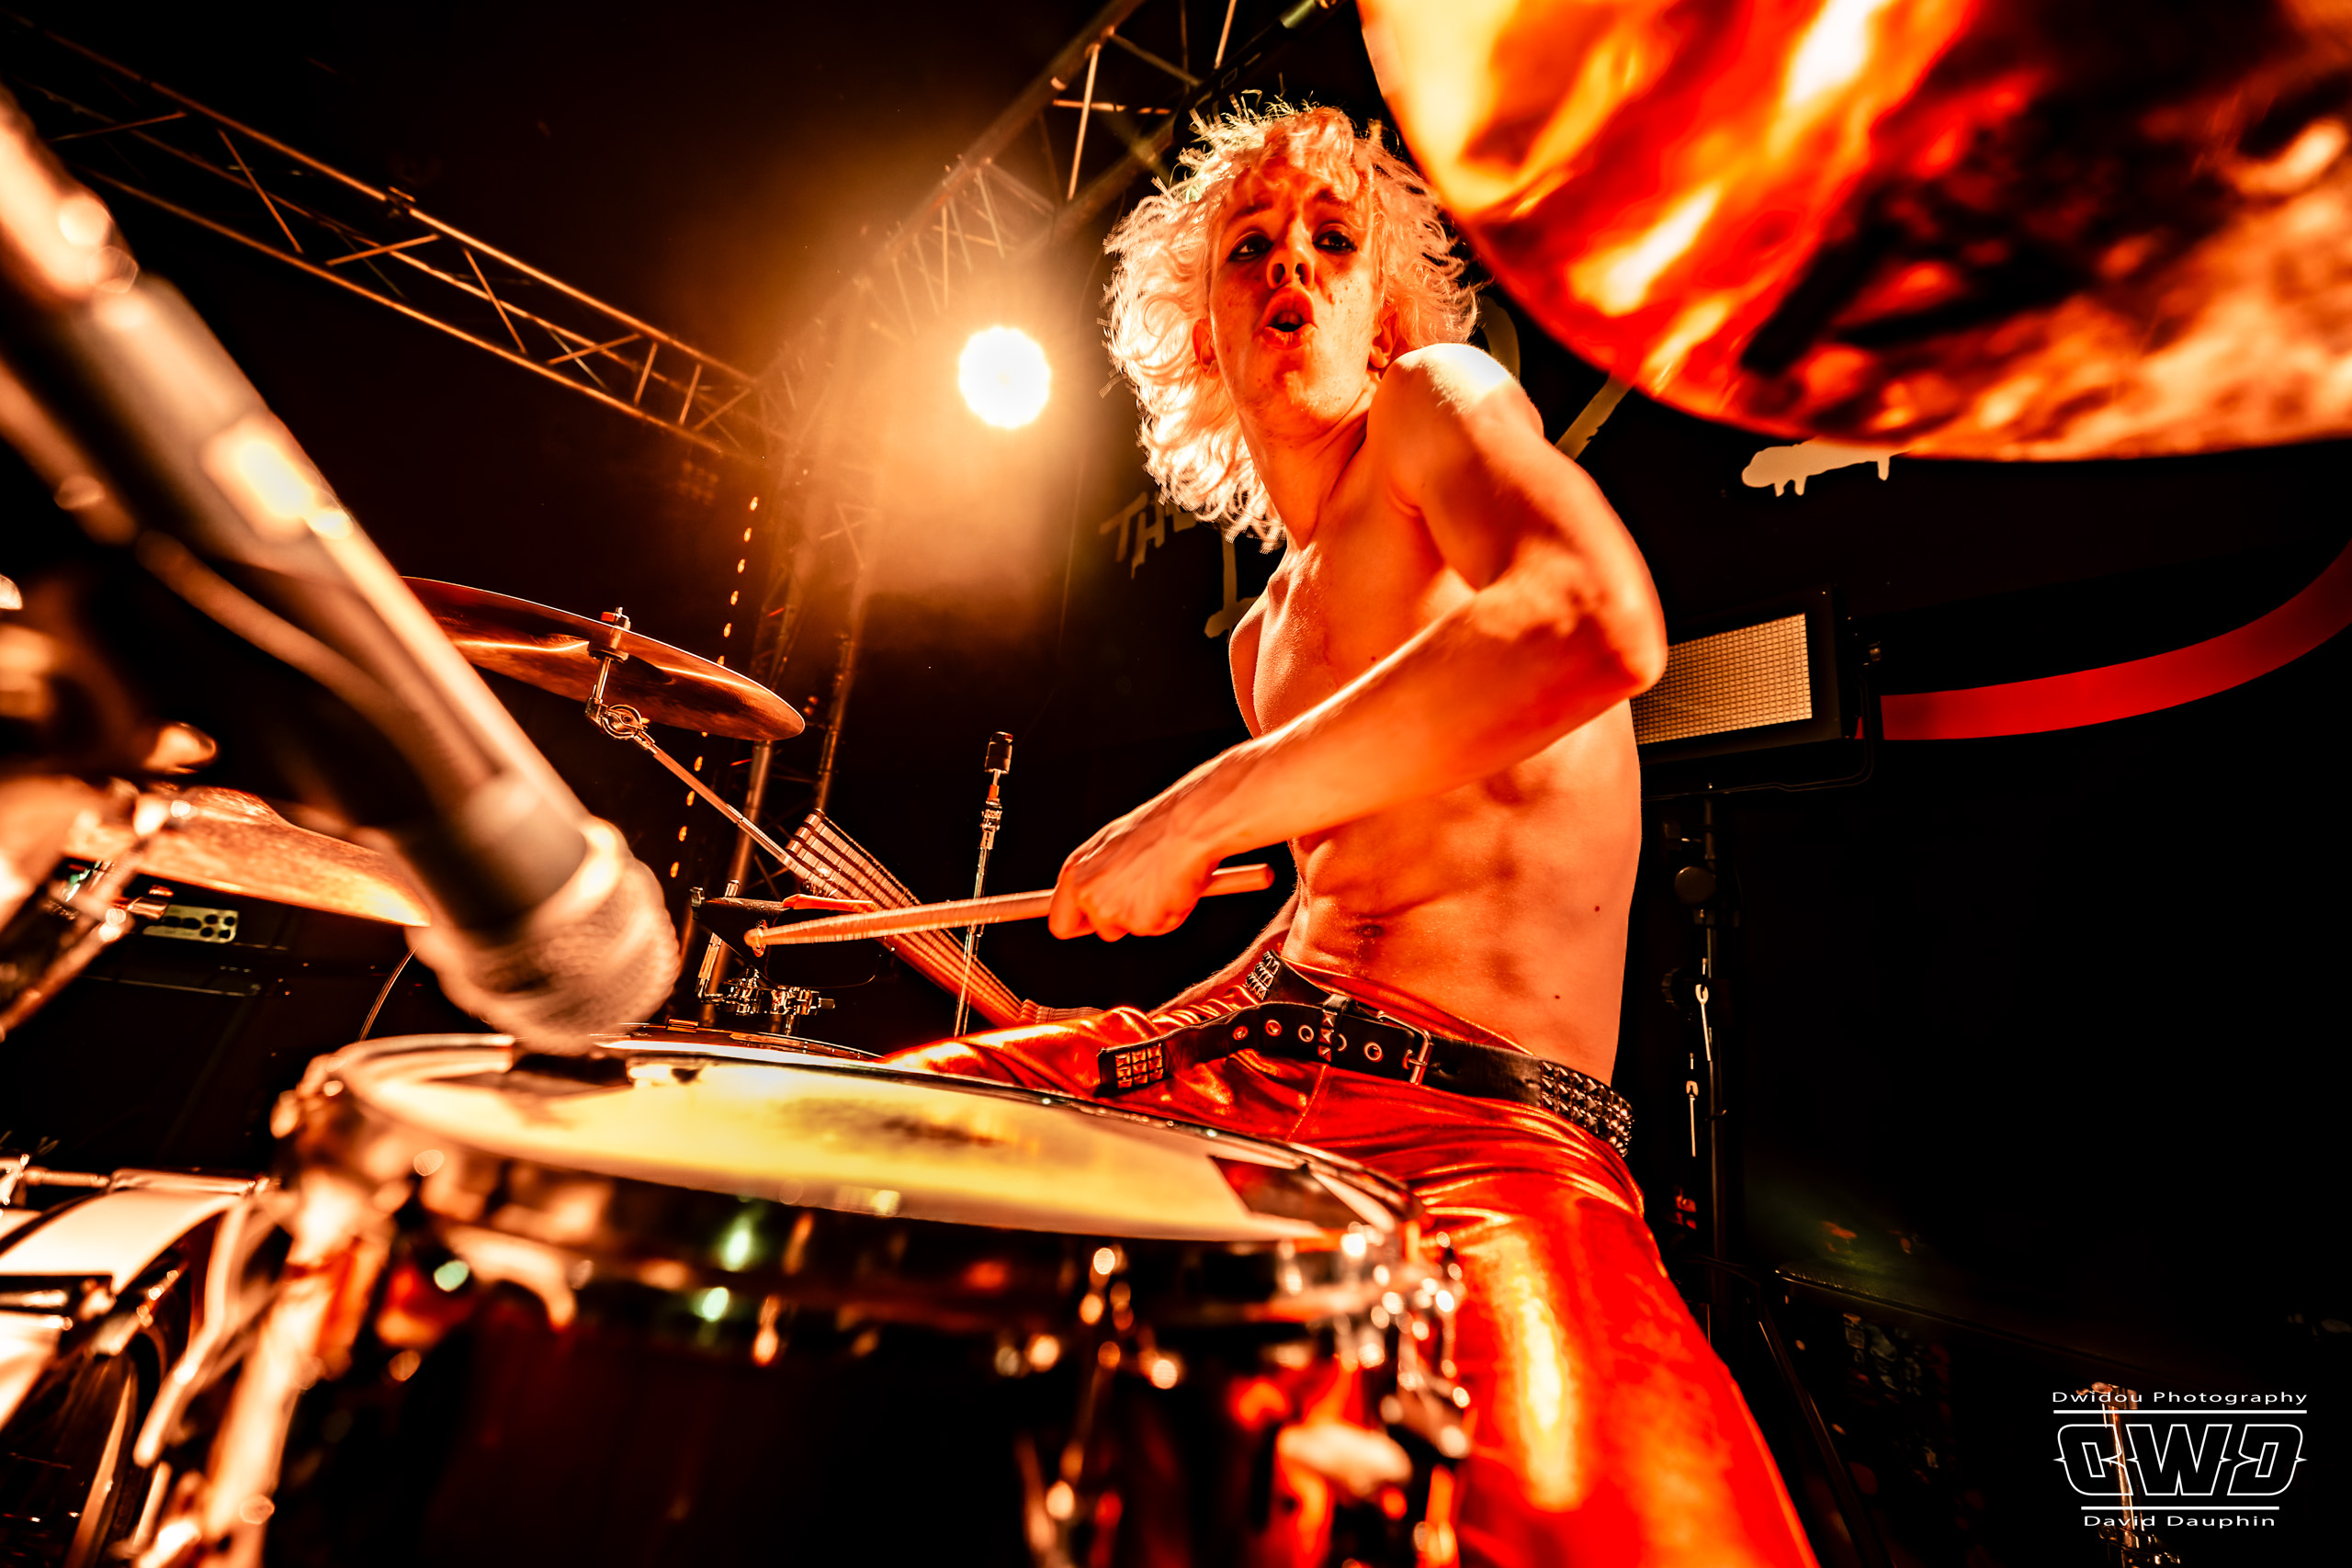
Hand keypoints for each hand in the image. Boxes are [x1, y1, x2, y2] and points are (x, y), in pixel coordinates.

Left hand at [1048, 797, 1221, 941]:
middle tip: (1145, 894)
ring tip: (1164, 879)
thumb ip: (1097, 875)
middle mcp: (1088, 896)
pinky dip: (1171, 912)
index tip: (1095, 920)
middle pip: (1102, 930)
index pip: (1060, 922)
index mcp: (1075, 872)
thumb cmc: (1156, 829)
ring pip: (1133, 928)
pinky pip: (1160, 927)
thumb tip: (1097, 895)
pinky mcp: (1142, 923)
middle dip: (1122, 920)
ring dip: (1149, 913)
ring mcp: (1113, 912)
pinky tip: (1177, 885)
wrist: (1188, 826)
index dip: (1080, 924)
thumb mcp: (1112, 846)